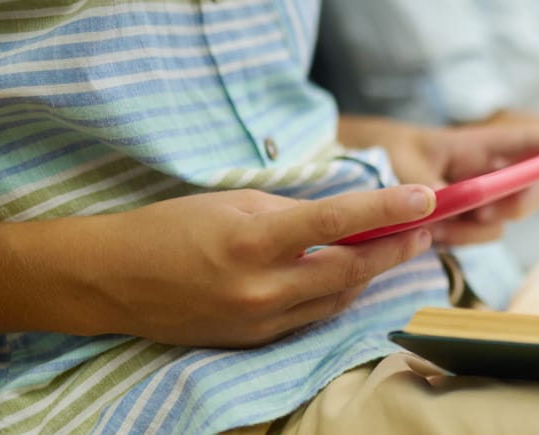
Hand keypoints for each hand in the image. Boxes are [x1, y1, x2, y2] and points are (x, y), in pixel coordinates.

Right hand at [75, 186, 436, 347]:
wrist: (111, 280)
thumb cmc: (170, 227)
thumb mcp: (235, 202)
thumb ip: (294, 212)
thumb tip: (344, 218)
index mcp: (254, 242)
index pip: (338, 223)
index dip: (389, 209)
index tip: (428, 197)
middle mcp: (262, 289)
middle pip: (351, 270)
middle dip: (395, 247)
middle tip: (423, 225)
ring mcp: (260, 322)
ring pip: (337, 298)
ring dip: (371, 272)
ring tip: (396, 244)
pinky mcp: (255, 341)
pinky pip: (312, 316)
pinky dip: (337, 293)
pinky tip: (350, 273)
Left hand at [338, 116, 538, 244]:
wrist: (357, 174)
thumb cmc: (382, 153)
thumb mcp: (400, 164)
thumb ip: (428, 187)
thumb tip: (449, 208)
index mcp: (474, 145)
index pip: (525, 141)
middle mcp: (482, 172)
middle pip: (529, 189)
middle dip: (518, 203)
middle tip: (488, 210)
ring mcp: (474, 200)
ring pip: (500, 221)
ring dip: (474, 228)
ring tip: (437, 223)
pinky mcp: (460, 223)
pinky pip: (475, 237)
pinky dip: (456, 239)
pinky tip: (430, 232)